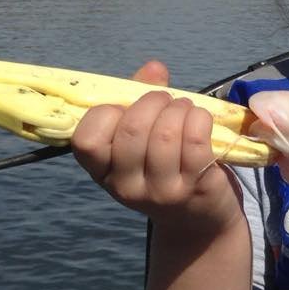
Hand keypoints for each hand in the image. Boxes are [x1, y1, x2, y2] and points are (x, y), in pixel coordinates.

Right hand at [71, 61, 241, 236]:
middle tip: (166, 100)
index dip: (106, 114)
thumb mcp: (143, 141)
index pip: (86, 141)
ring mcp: (162, 192)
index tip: (124, 107)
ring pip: (165, 134)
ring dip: (178, 109)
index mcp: (103, 173)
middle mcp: (127, 188)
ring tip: (185, 108)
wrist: (201, 220)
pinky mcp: (196, 188)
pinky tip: (201, 119)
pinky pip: (195, 141)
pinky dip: (199, 119)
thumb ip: (139, 100)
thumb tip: (154, 69)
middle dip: (151, 102)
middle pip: (131, 131)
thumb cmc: (166, 170)